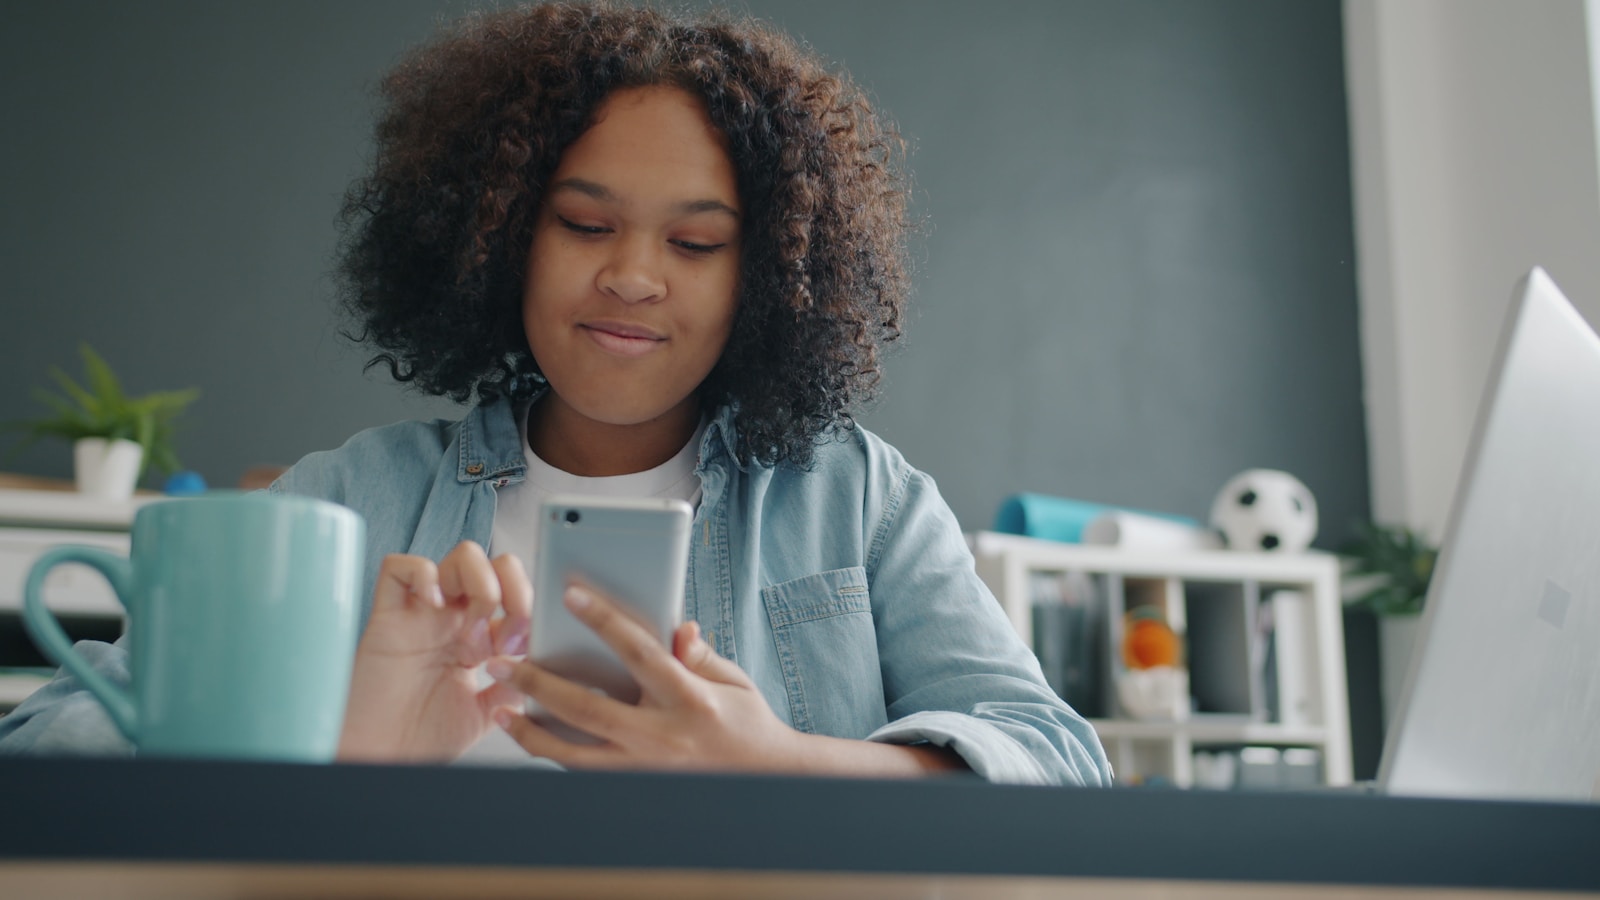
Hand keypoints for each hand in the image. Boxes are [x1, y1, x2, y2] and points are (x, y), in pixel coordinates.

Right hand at [338, 541, 531, 762]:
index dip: (530, 608)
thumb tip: (540, 659)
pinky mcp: (386, 616)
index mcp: (478, 635)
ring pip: (461, 555)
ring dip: (481, 584)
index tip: (529, 646)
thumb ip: (514, 683)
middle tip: (506, 637)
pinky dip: (423, 574)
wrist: (380, 757)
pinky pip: (400, 567)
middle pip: (495, 563)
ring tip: (472, 633)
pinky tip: (434, 604)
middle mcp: (453, 617)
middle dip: (513, 590)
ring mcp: (421, 613)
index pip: (515, 592)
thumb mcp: (487, 712)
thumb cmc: (423, 737)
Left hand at [486, 582, 810, 772]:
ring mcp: (646, 769)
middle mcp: (663, 737)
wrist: (765, 782)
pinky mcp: (636, 787)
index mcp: (690, 700)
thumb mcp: (733, 680)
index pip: (640, 653)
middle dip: (539, 684)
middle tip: (500, 663)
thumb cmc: (748, 723)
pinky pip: (585, 771)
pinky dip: (554, 755)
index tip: (570, 594)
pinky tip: (530, 737)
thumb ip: (699, 654)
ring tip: (501, 712)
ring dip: (532, 733)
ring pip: (575, 754)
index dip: (605, 620)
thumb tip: (677, 627)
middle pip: (588, 709)